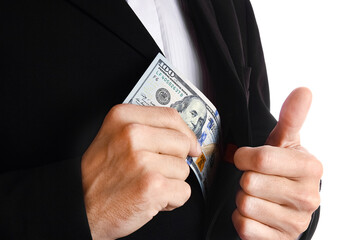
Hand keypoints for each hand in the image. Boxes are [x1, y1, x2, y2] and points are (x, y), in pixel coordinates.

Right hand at [81, 104, 200, 239]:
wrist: (80, 209)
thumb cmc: (99, 177)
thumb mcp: (114, 137)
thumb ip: (147, 129)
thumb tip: (188, 138)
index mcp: (123, 117)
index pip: (170, 116)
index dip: (185, 132)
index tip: (190, 144)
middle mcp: (132, 134)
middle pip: (182, 142)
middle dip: (174, 161)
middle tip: (153, 171)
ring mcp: (142, 160)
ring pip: (183, 169)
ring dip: (170, 182)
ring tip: (146, 184)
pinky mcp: (152, 185)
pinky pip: (184, 191)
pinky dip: (171, 200)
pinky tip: (151, 198)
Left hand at [232, 88, 322, 238]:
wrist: (288, 208)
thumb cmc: (282, 171)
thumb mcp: (286, 143)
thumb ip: (292, 118)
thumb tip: (303, 90)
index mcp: (310, 168)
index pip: (261, 158)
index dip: (244, 156)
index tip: (245, 157)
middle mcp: (308, 197)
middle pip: (250, 182)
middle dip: (245, 179)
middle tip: (255, 179)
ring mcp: (296, 223)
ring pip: (245, 204)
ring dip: (242, 198)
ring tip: (256, 195)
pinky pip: (243, 226)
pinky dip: (241, 218)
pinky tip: (255, 213)